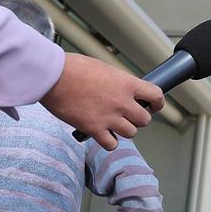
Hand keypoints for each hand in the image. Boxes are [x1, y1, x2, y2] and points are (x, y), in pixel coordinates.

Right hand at [41, 54, 163, 150]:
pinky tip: (103, 135)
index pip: (156, 96)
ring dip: (124, 130)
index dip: (157, 103)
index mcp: (127, 84)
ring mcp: (109, 117)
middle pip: (145, 120)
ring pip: (131, 133)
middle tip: (128, 116)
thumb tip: (123, 90)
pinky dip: (108, 142)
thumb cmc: (74, 68)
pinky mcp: (94, 129)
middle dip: (138, 119)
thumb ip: (118, 82)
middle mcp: (123, 102)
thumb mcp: (104, 69)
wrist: (53, 76)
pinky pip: (111, 144)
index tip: (154, 106)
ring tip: (114, 125)